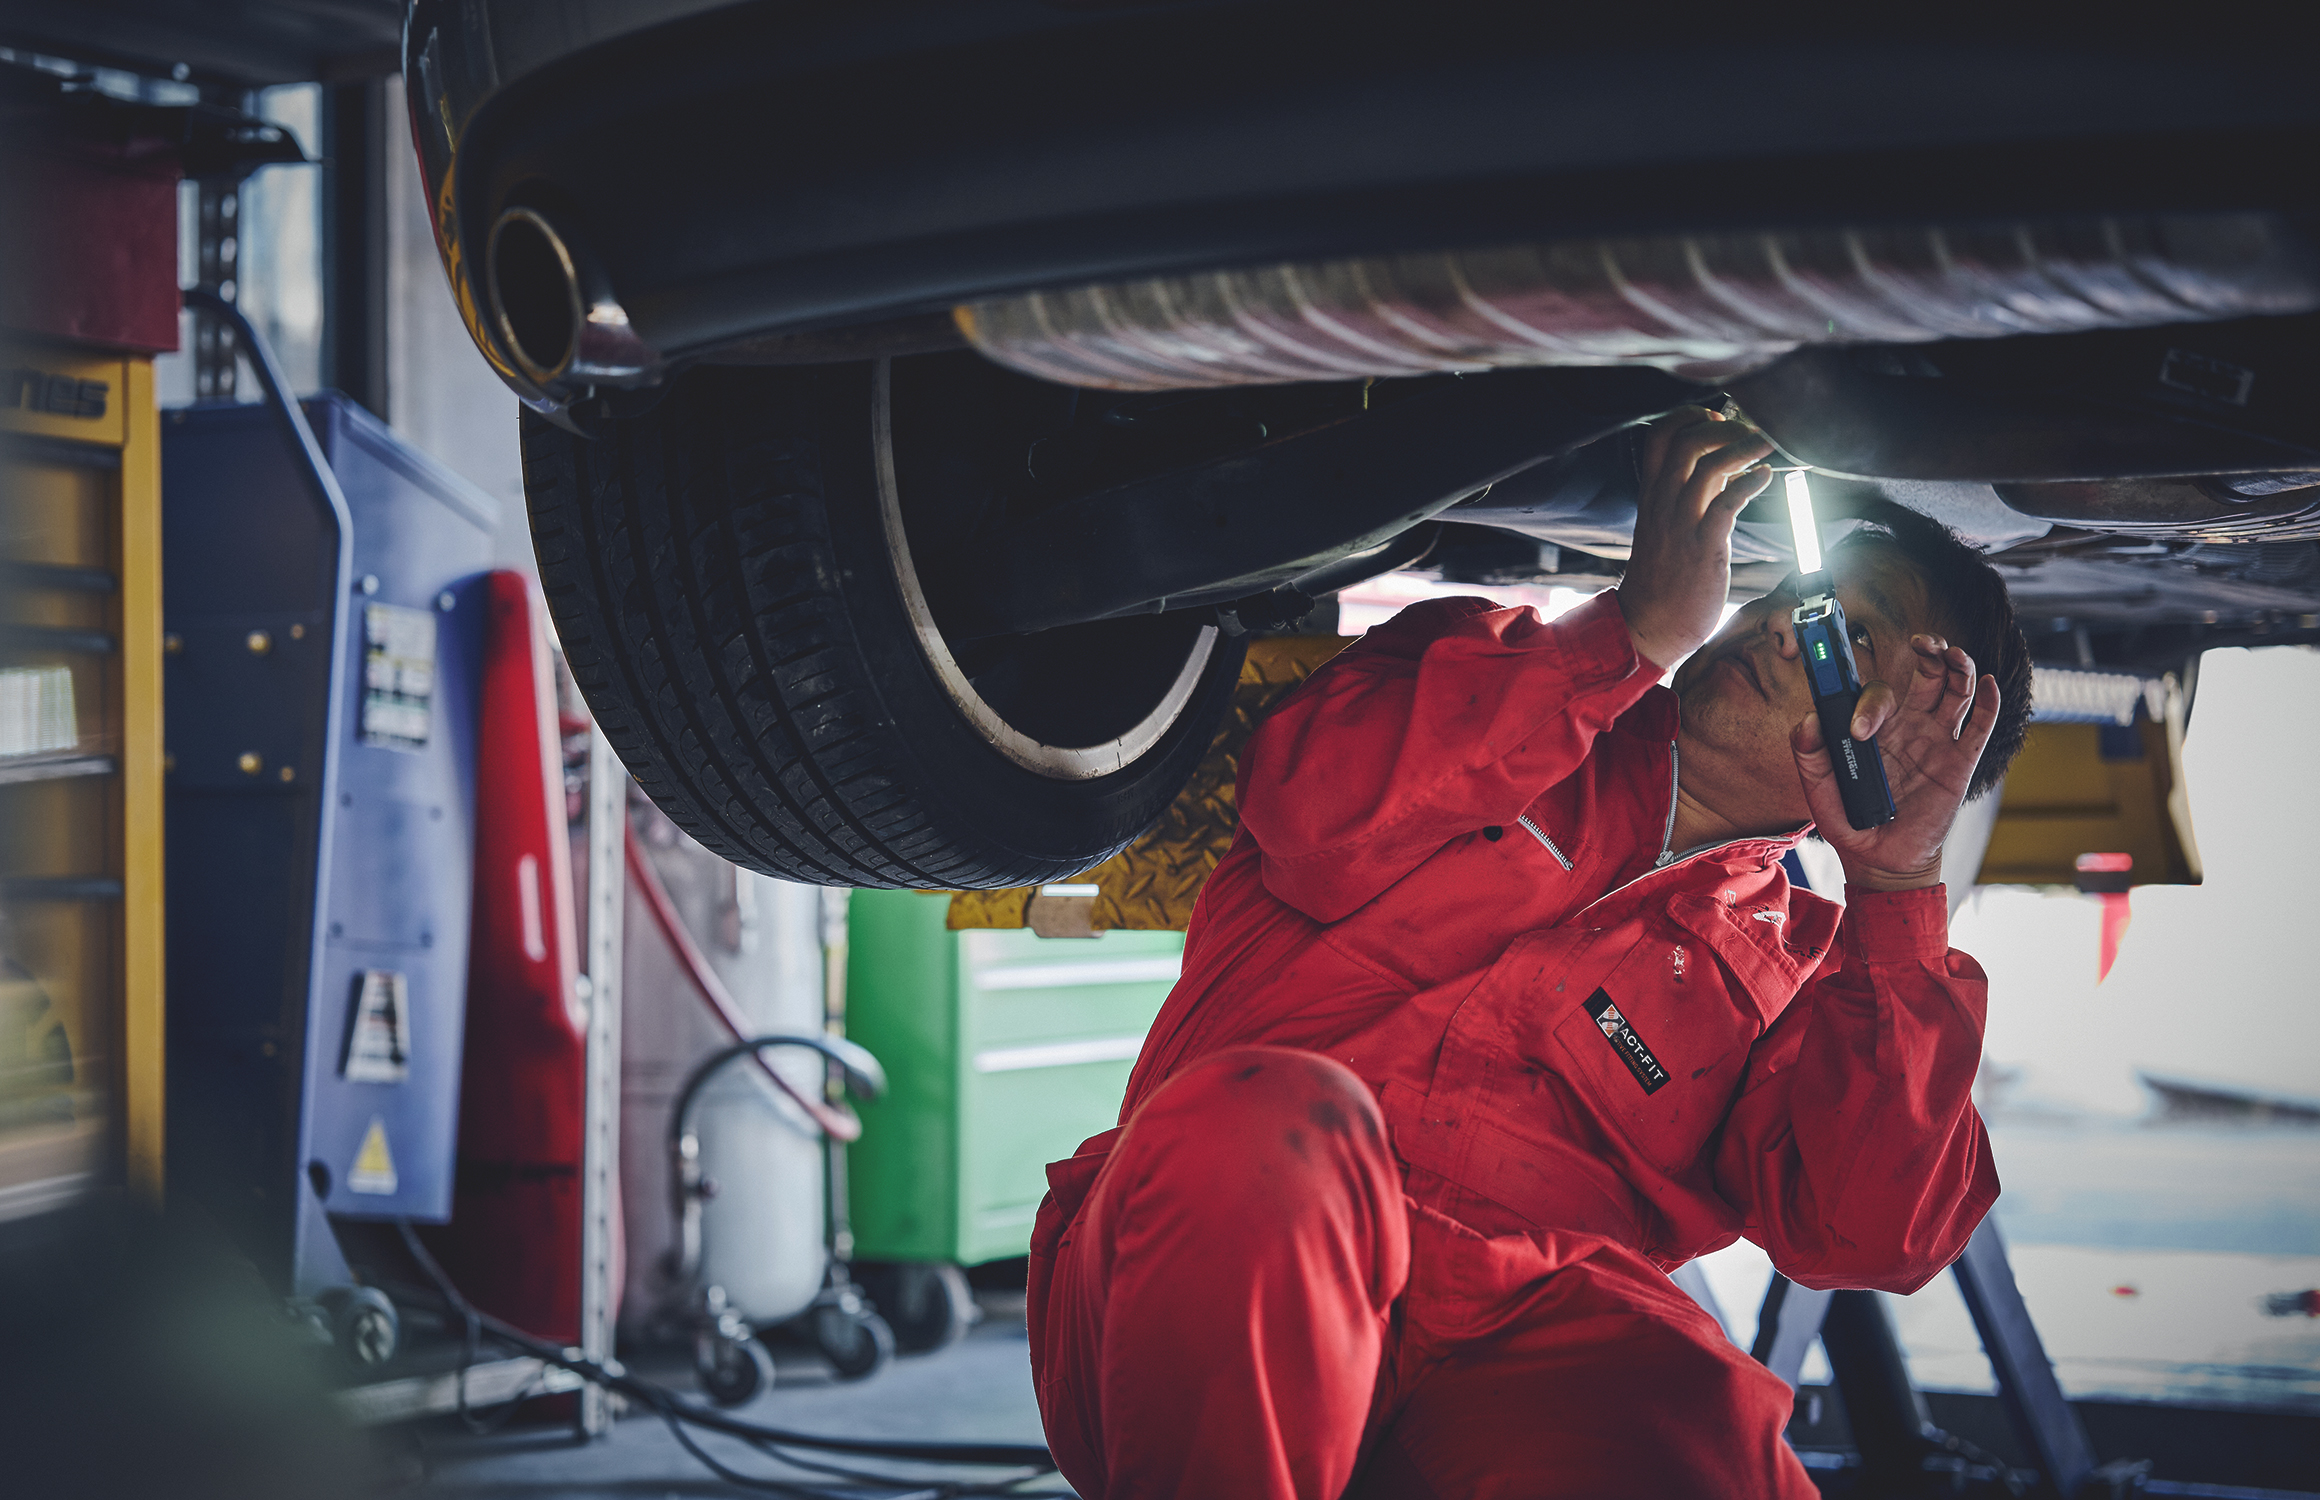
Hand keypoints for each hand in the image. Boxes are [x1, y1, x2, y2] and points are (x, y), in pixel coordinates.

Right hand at [1617, 408, 1774, 669]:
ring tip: (1768, 444)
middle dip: (1723, 426)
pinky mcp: (1703, 547)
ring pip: (1709, 466)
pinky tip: (1765, 478)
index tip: (1717, 418)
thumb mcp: (1668, 527)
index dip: (1690, 416)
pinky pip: (1727, 504)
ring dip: (1744, 447)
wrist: (1650, 625)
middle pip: (1686, 441)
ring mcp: (1682, 524)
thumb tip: (1722, 465)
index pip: (1659, 435)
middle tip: (1749, 431)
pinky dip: (1750, 483)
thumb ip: (1691, 493)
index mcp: (1653, 495)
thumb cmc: (1664, 579)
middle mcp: (1664, 503)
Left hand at [1792, 633, 2001, 890]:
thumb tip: (1808, 721)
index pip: (1879, 693)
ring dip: (1960, 667)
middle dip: (1928, 653)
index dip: (1870, 703)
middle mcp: (1909, 726)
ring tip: (1954, 655)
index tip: (1859, 730)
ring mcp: (1936, 742)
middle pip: (1927, 676)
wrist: (1881, 858)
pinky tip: (1987, 682)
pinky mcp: (1960, 763)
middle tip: (1923, 643)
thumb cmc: (1849, 819)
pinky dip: (1988, 702)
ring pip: (1956, 692)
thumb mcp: (1819, 789)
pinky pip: (1979, 728)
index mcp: (1875, 727)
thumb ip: (1809, 754)